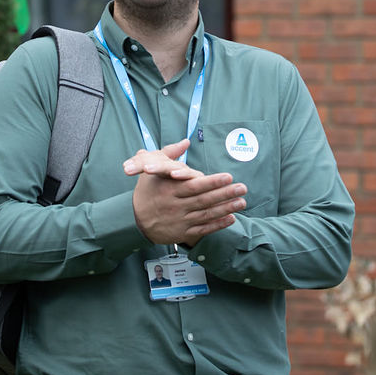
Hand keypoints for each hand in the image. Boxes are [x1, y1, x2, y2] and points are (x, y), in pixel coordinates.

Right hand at [127, 139, 247, 245]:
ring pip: (206, 214)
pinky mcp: (183, 233)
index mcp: (169, 190)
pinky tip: (231, 218)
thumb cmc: (146, 192)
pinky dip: (218, 224)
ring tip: (242, 202)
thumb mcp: (152, 170)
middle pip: (204, 199)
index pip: (194, 185)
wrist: (133, 220)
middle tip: (242, 188)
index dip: (212, 181)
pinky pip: (203, 229)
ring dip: (226, 208)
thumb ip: (169, 154)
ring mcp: (180, 221)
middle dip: (225, 194)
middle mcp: (176, 206)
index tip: (228, 176)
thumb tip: (185, 141)